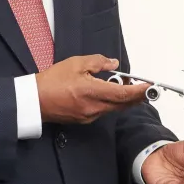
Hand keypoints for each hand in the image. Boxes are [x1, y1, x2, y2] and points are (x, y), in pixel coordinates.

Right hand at [34, 55, 148, 123]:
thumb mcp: (76, 64)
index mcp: (92, 92)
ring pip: (113, 108)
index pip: (123, 94)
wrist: (34, 100)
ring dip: (122, 99)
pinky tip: (108, 94)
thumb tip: (114, 64)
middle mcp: (93, 108)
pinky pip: (103, 111)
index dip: (139, 91)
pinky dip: (110, 102)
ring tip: (125, 86)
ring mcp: (89, 116)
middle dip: (135, 96)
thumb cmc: (52, 81)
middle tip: (145, 88)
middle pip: (122, 104)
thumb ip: (98, 62)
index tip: (150, 87)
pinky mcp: (84, 120)